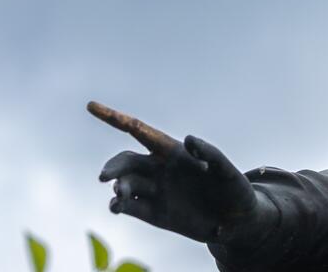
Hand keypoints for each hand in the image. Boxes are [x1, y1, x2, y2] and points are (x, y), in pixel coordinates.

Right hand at [88, 102, 273, 244]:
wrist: (236, 222)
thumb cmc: (234, 188)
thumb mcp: (226, 169)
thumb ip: (208, 153)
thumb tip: (186, 139)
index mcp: (172, 150)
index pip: (137, 130)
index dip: (113, 117)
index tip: (91, 106)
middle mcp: (159, 168)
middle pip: (126, 161)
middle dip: (114, 167)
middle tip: (106, 177)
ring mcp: (155, 190)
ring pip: (126, 184)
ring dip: (119, 187)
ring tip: (121, 194)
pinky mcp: (153, 213)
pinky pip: (129, 206)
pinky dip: (118, 205)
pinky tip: (116, 207)